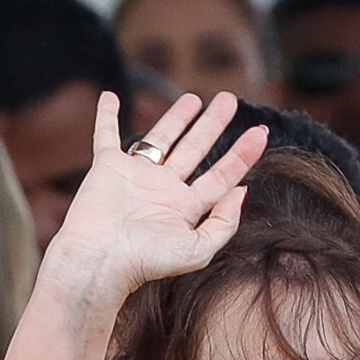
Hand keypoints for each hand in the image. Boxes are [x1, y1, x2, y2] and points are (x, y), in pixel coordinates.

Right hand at [0, 92, 263, 359]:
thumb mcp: (197, 250)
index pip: (221, 174)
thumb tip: (241, 190)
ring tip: (194, 98)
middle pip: (195, 149)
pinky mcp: (107, 169)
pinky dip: (105, 117)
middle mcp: (163, 189)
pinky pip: (106, 136)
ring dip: (177, 118)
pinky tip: (109, 97)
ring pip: (161, 139)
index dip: (243, 153)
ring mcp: (136, 176)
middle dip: (213, 125)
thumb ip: (224, 223)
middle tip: (229, 100)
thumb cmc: (144, 262)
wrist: (98, 261)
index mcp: (186, 207)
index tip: (262, 131)